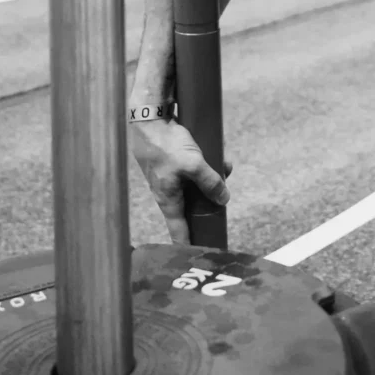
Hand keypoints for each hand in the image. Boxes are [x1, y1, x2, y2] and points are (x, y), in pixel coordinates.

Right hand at [130, 117, 231, 244]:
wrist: (148, 117)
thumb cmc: (165, 144)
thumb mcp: (193, 164)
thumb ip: (210, 182)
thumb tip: (224, 199)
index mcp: (168, 199)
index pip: (179, 231)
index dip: (190, 244)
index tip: (200, 257)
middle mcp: (168, 192)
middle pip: (192, 206)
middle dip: (210, 203)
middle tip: (224, 203)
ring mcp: (170, 177)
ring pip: (195, 185)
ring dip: (212, 178)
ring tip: (226, 167)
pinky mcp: (173, 162)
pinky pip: (193, 168)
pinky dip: (206, 163)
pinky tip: (219, 154)